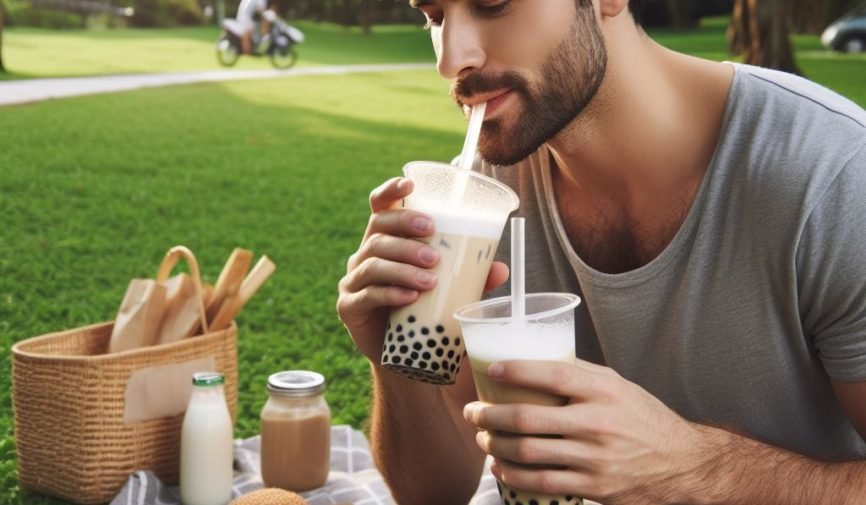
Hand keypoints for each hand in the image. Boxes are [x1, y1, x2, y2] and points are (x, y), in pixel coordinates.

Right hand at [336, 177, 509, 362]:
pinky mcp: (349, 308)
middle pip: (377, 228)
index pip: (380, 207)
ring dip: (403, 267)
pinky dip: (390, 293)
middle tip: (433, 239)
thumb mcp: (453, 292)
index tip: (410, 185)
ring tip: (431, 279)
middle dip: (405, 228)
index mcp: (387, 240)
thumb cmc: (427, 312)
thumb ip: (473, 278)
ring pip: (373, 262)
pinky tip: (410, 298)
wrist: (406, 359)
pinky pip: (367, 294)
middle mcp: (365, 254)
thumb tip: (501, 268)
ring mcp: (354, 280)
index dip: (390, 191)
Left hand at [462, 359, 710, 503]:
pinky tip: (500, 467)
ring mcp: (595, 458)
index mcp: (604, 391)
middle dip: (490, 416)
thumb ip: (581, 374)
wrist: (682, 464)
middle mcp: (598, 423)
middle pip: (530, 418)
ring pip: (529, 452)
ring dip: (495, 445)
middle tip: (474, 412)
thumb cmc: (644, 418)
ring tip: (483, 438)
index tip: (491, 369)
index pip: (554, 374)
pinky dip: (513, 475)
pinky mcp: (594, 487)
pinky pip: (542, 483)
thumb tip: (537, 359)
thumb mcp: (618, 386)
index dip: (518, 371)